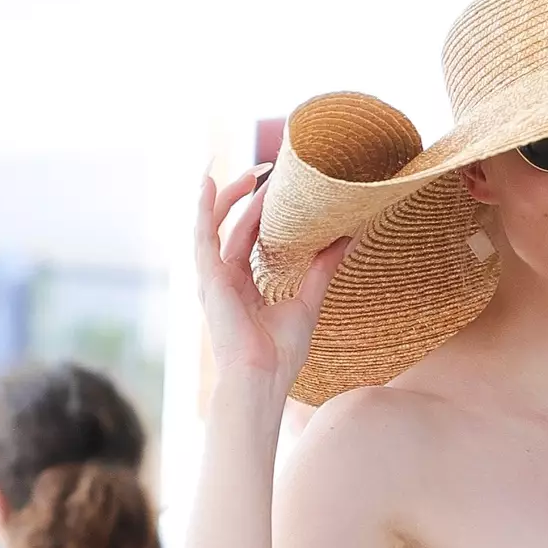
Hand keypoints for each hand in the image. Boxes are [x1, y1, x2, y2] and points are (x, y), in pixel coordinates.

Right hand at [194, 169, 350, 392]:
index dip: (263, 211)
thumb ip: (321, 270)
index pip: (251, 238)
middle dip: (250, 195)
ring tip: (251, 170)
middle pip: (235, 225)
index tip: (282, 186)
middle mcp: (225, 278)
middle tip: (271, 168)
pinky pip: (202, 234)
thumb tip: (345, 238)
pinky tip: (208, 180)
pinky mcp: (208, 277)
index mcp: (245, 286)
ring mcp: (213, 277)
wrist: (262, 379)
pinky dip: (203, 206)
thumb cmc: (280, 354)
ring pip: (217, 223)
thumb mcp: (307, 302)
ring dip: (230, 193)